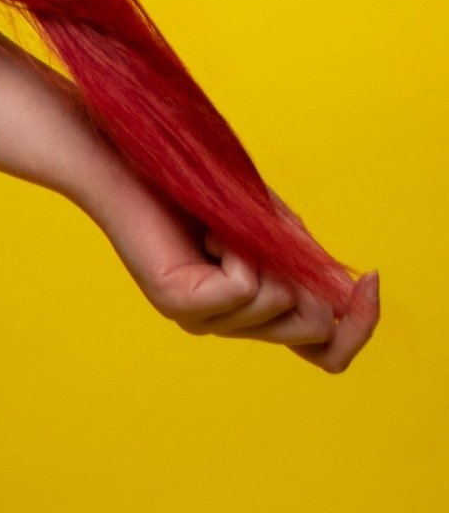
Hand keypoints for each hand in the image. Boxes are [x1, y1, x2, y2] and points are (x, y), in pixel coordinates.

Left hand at [93, 167, 379, 372]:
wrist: (139, 160)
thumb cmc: (204, 188)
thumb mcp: (277, 231)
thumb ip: (310, 269)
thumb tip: (345, 301)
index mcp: (254, 312)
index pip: (325, 352)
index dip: (359, 327)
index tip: (372, 278)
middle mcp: (227, 324)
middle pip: (312, 329)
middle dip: (311, 278)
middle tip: (267, 236)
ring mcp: (200, 320)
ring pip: (279, 303)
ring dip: (265, 252)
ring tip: (222, 229)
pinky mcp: (179, 304)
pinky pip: (245, 286)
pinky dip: (240, 250)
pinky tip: (209, 233)